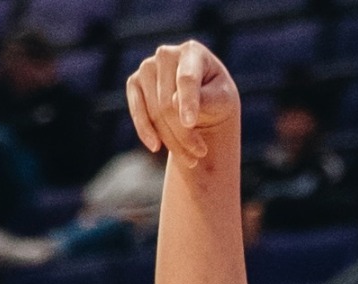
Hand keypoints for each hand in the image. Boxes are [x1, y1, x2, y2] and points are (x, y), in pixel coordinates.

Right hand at [124, 40, 237, 164]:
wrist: (203, 99)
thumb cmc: (217, 97)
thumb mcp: (223, 100)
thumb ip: (206, 99)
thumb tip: (175, 103)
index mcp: (193, 51)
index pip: (187, 79)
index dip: (188, 102)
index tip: (190, 123)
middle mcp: (166, 54)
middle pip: (168, 103)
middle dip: (184, 134)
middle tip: (199, 155)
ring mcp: (147, 67)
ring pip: (154, 112)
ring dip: (171, 140)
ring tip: (191, 159)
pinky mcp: (134, 83)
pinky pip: (137, 111)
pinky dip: (146, 132)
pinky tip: (155, 147)